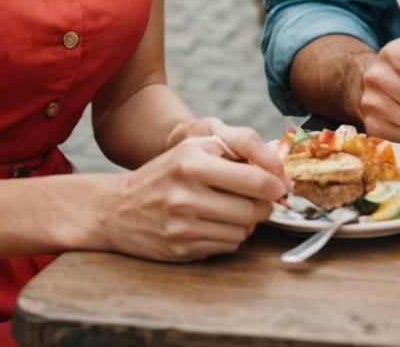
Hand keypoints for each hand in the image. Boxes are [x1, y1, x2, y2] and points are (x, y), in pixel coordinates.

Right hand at [93, 125, 285, 261]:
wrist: (117, 209)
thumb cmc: (165, 173)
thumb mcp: (192, 148)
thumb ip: (233, 151)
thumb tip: (277, 168)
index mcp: (191, 160)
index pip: (253, 177)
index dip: (276, 183)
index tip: (283, 183)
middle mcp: (185, 194)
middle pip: (252, 208)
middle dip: (266, 204)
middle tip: (267, 198)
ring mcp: (182, 225)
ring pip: (242, 230)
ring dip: (250, 221)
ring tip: (239, 208)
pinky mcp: (181, 249)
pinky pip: (226, 246)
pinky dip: (233, 236)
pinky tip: (221, 223)